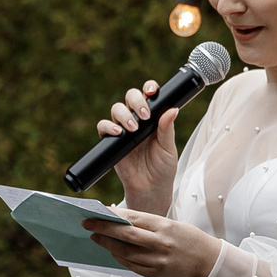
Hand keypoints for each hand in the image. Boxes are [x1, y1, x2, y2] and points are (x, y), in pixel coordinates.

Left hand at [84, 203, 215, 276]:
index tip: (97, 211)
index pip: (133, 218)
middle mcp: (160, 244)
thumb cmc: (186, 238)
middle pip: (125, 236)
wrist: (206, 260)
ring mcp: (157, 261)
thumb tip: (118, 220)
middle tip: (87, 224)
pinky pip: (131, 266)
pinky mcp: (155, 274)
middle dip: (103, 229)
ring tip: (96, 237)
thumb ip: (146, 223)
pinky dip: (119, 258)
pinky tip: (111, 252)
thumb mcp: (170, 224)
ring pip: (125, 253)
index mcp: (164, 227)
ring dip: (107, 245)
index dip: (112, 215)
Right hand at [97, 80, 181, 214]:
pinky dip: (108, 126)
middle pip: (130, 97)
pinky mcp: (111, 141)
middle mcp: (137, 120)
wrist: (150, 188)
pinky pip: (104, 127)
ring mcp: (123, 129)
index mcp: (153, 117)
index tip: (152, 91)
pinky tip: (118, 133)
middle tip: (144, 116)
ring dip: (124, 115)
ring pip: (117, 109)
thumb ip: (167, 128)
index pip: (149, 95)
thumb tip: (173, 109)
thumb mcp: (168, 147)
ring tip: (133, 129)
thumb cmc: (162, 168)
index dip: (149, 88)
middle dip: (136, 101)